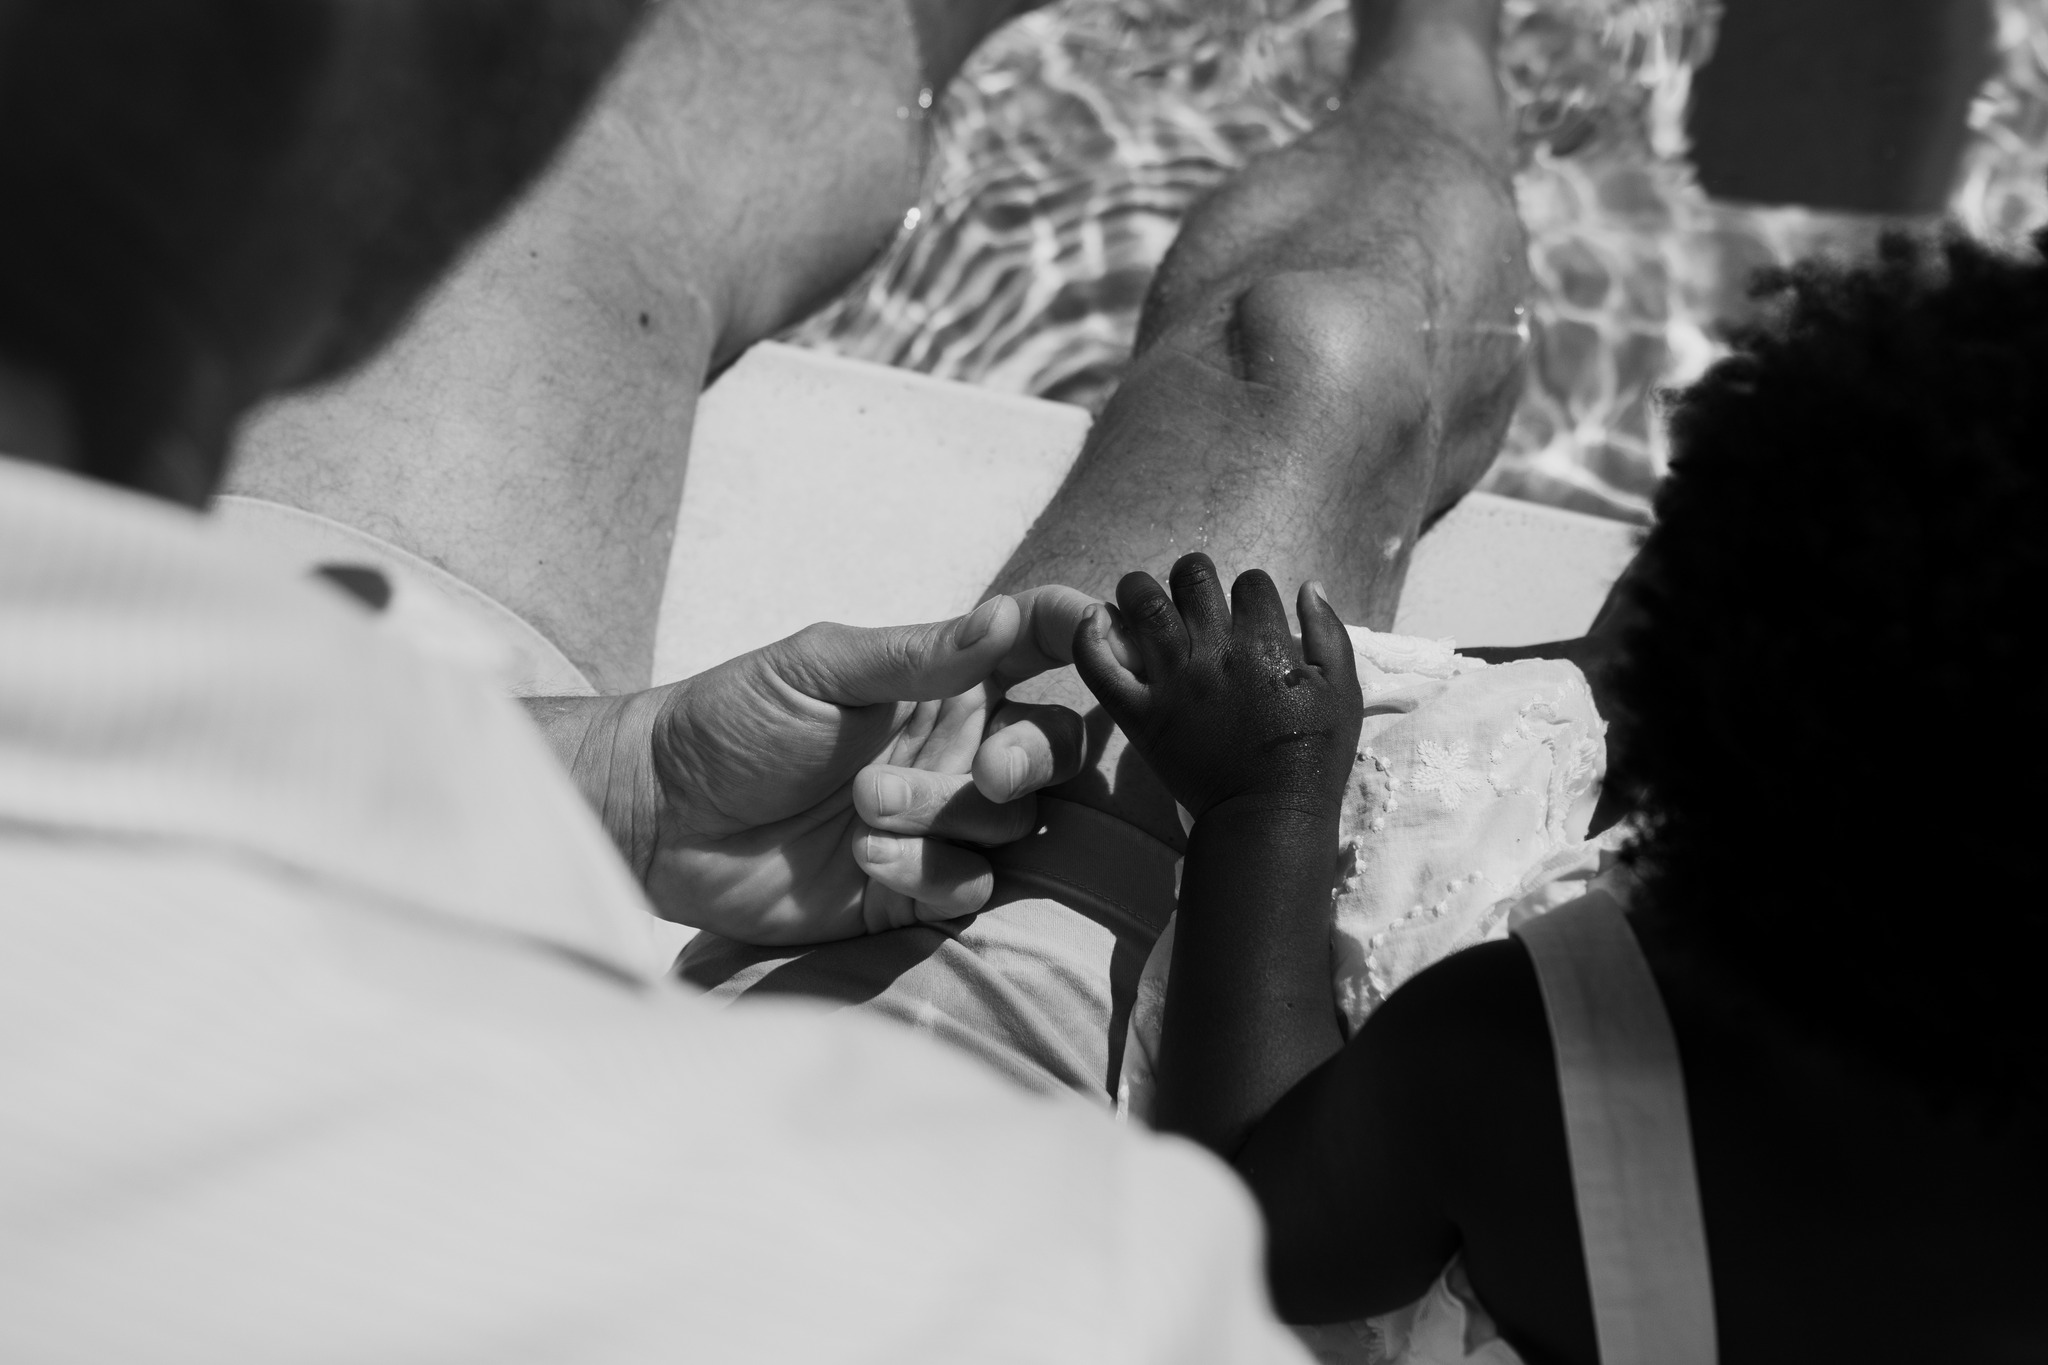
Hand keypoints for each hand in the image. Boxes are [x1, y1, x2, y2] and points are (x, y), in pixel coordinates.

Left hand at [530, 587, 1095, 944]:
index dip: (1077, 633)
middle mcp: (952, 748)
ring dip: (947, 816)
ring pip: (1013, 824)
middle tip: (987, 770)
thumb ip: (917, 653)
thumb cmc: (729, 722)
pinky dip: (930, 871)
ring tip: (863, 809)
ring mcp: (937, 821)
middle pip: (1054, 748)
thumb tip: (1007, 615)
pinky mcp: (913, 888)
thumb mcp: (817, 668)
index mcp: (939, 681)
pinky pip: (970, 885)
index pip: (1036, 647)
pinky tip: (865, 857)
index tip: (1096, 627)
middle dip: (1033, 757)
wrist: (661, 817)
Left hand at [1072, 553, 1362, 821]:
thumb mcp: (1344, 691)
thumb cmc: (1313, 757)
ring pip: (1143, 605)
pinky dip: (1090, 638)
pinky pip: (1100, 667)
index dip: (1251, 590)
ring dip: (1140, 590)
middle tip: (1193, 594)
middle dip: (1194, 574)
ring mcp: (1173, 683)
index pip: (1250, 582)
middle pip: (1193, 578)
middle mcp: (1216, 654)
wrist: (1268, 816)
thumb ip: (1329, 634)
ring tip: (1142, 598)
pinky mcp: (1140, 715)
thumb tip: (1307, 585)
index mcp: (1266, 645)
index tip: (1249, 612)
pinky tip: (1096, 620)